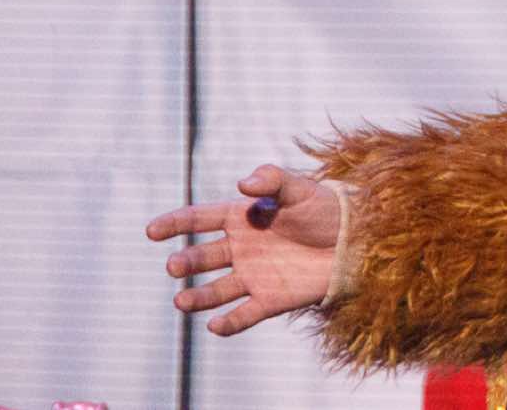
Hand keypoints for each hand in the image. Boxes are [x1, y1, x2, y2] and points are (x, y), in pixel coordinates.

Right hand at [146, 164, 341, 335]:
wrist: (355, 240)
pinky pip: (244, 314)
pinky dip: (229, 322)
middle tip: (175, 266)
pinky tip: (216, 326)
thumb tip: (243, 184)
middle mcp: (241, 249)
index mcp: (242, 218)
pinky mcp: (270, 299)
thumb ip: (272, 181)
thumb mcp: (301, 189)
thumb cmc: (325, 209)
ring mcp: (253, 276)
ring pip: (216, 290)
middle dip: (186, 262)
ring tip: (182, 301)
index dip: (174, 224)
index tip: (151, 231)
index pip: (200, 219)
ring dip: (198, 298)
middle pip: (204, 257)